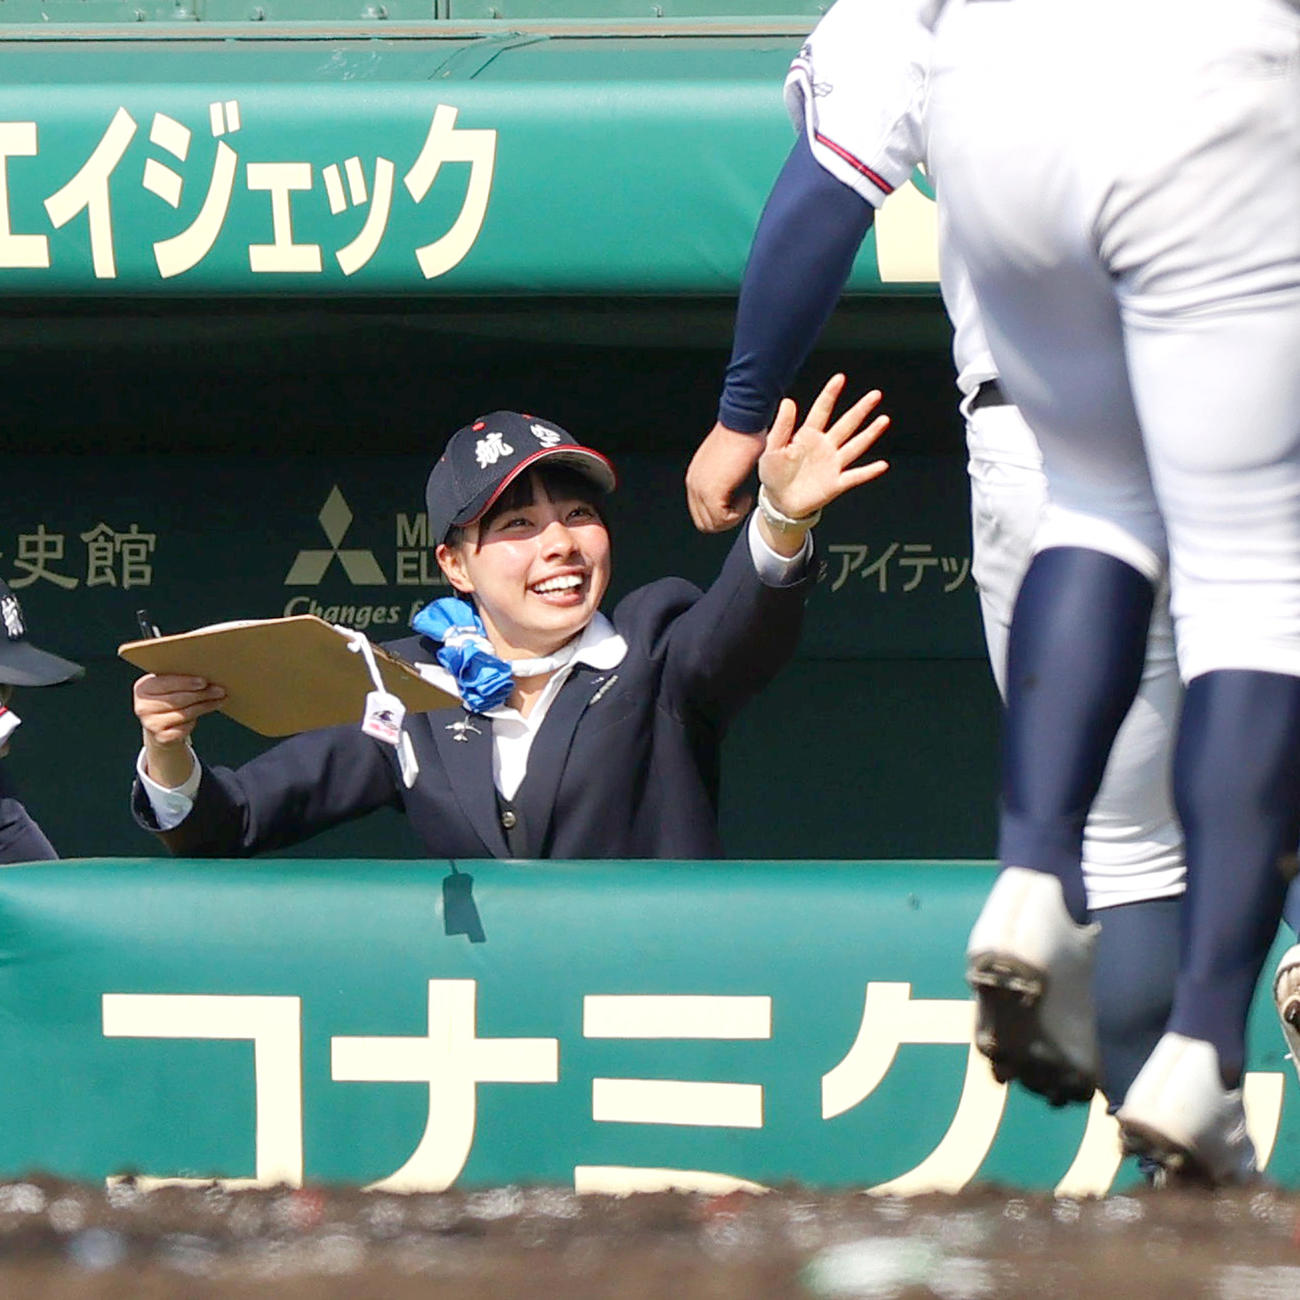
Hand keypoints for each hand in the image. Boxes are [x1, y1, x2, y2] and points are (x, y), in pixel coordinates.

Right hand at [134, 673, 224, 785]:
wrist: (159, 725)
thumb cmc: (168, 699)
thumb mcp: (168, 687)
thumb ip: (178, 679)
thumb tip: (207, 677)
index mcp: (142, 688)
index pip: (165, 683)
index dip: (186, 683)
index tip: (204, 682)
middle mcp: (142, 707)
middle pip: (177, 699)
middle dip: (201, 694)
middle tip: (220, 690)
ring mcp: (150, 724)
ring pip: (184, 713)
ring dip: (205, 706)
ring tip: (219, 700)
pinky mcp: (161, 738)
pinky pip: (185, 728)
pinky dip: (195, 721)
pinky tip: (204, 712)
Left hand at [685, 421, 765, 533]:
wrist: (743, 422)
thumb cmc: (741, 436)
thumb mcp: (726, 462)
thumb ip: (723, 479)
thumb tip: (732, 493)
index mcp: (695, 478)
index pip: (701, 513)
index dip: (722, 514)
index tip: (737, 501)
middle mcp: (693, 484)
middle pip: (704, 523)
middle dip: (726, 520)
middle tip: (741, 503)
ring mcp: (700, 489)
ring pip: (712, 524)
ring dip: (732, 517)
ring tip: (744, 498)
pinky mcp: (711, 491)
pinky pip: (722, 519)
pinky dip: (737, 513)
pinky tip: (745, 496)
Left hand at [758, 374, 889, 520]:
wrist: (779, 502)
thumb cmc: (774, 473)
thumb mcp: (772, 448)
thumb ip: (781, 427)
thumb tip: (788, 401)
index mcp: (808, 435)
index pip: (822, 410)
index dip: (830, 394)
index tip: (840, 378)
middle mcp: (825, 446)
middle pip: (847, 424)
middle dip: (861, 409)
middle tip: (875, 395)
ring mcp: (833, 464)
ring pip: (855, 446)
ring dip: (870, 434)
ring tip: (883, 420)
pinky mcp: (836, 483)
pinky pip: (855, 476)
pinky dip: (868, 471)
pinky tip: (882, 465)